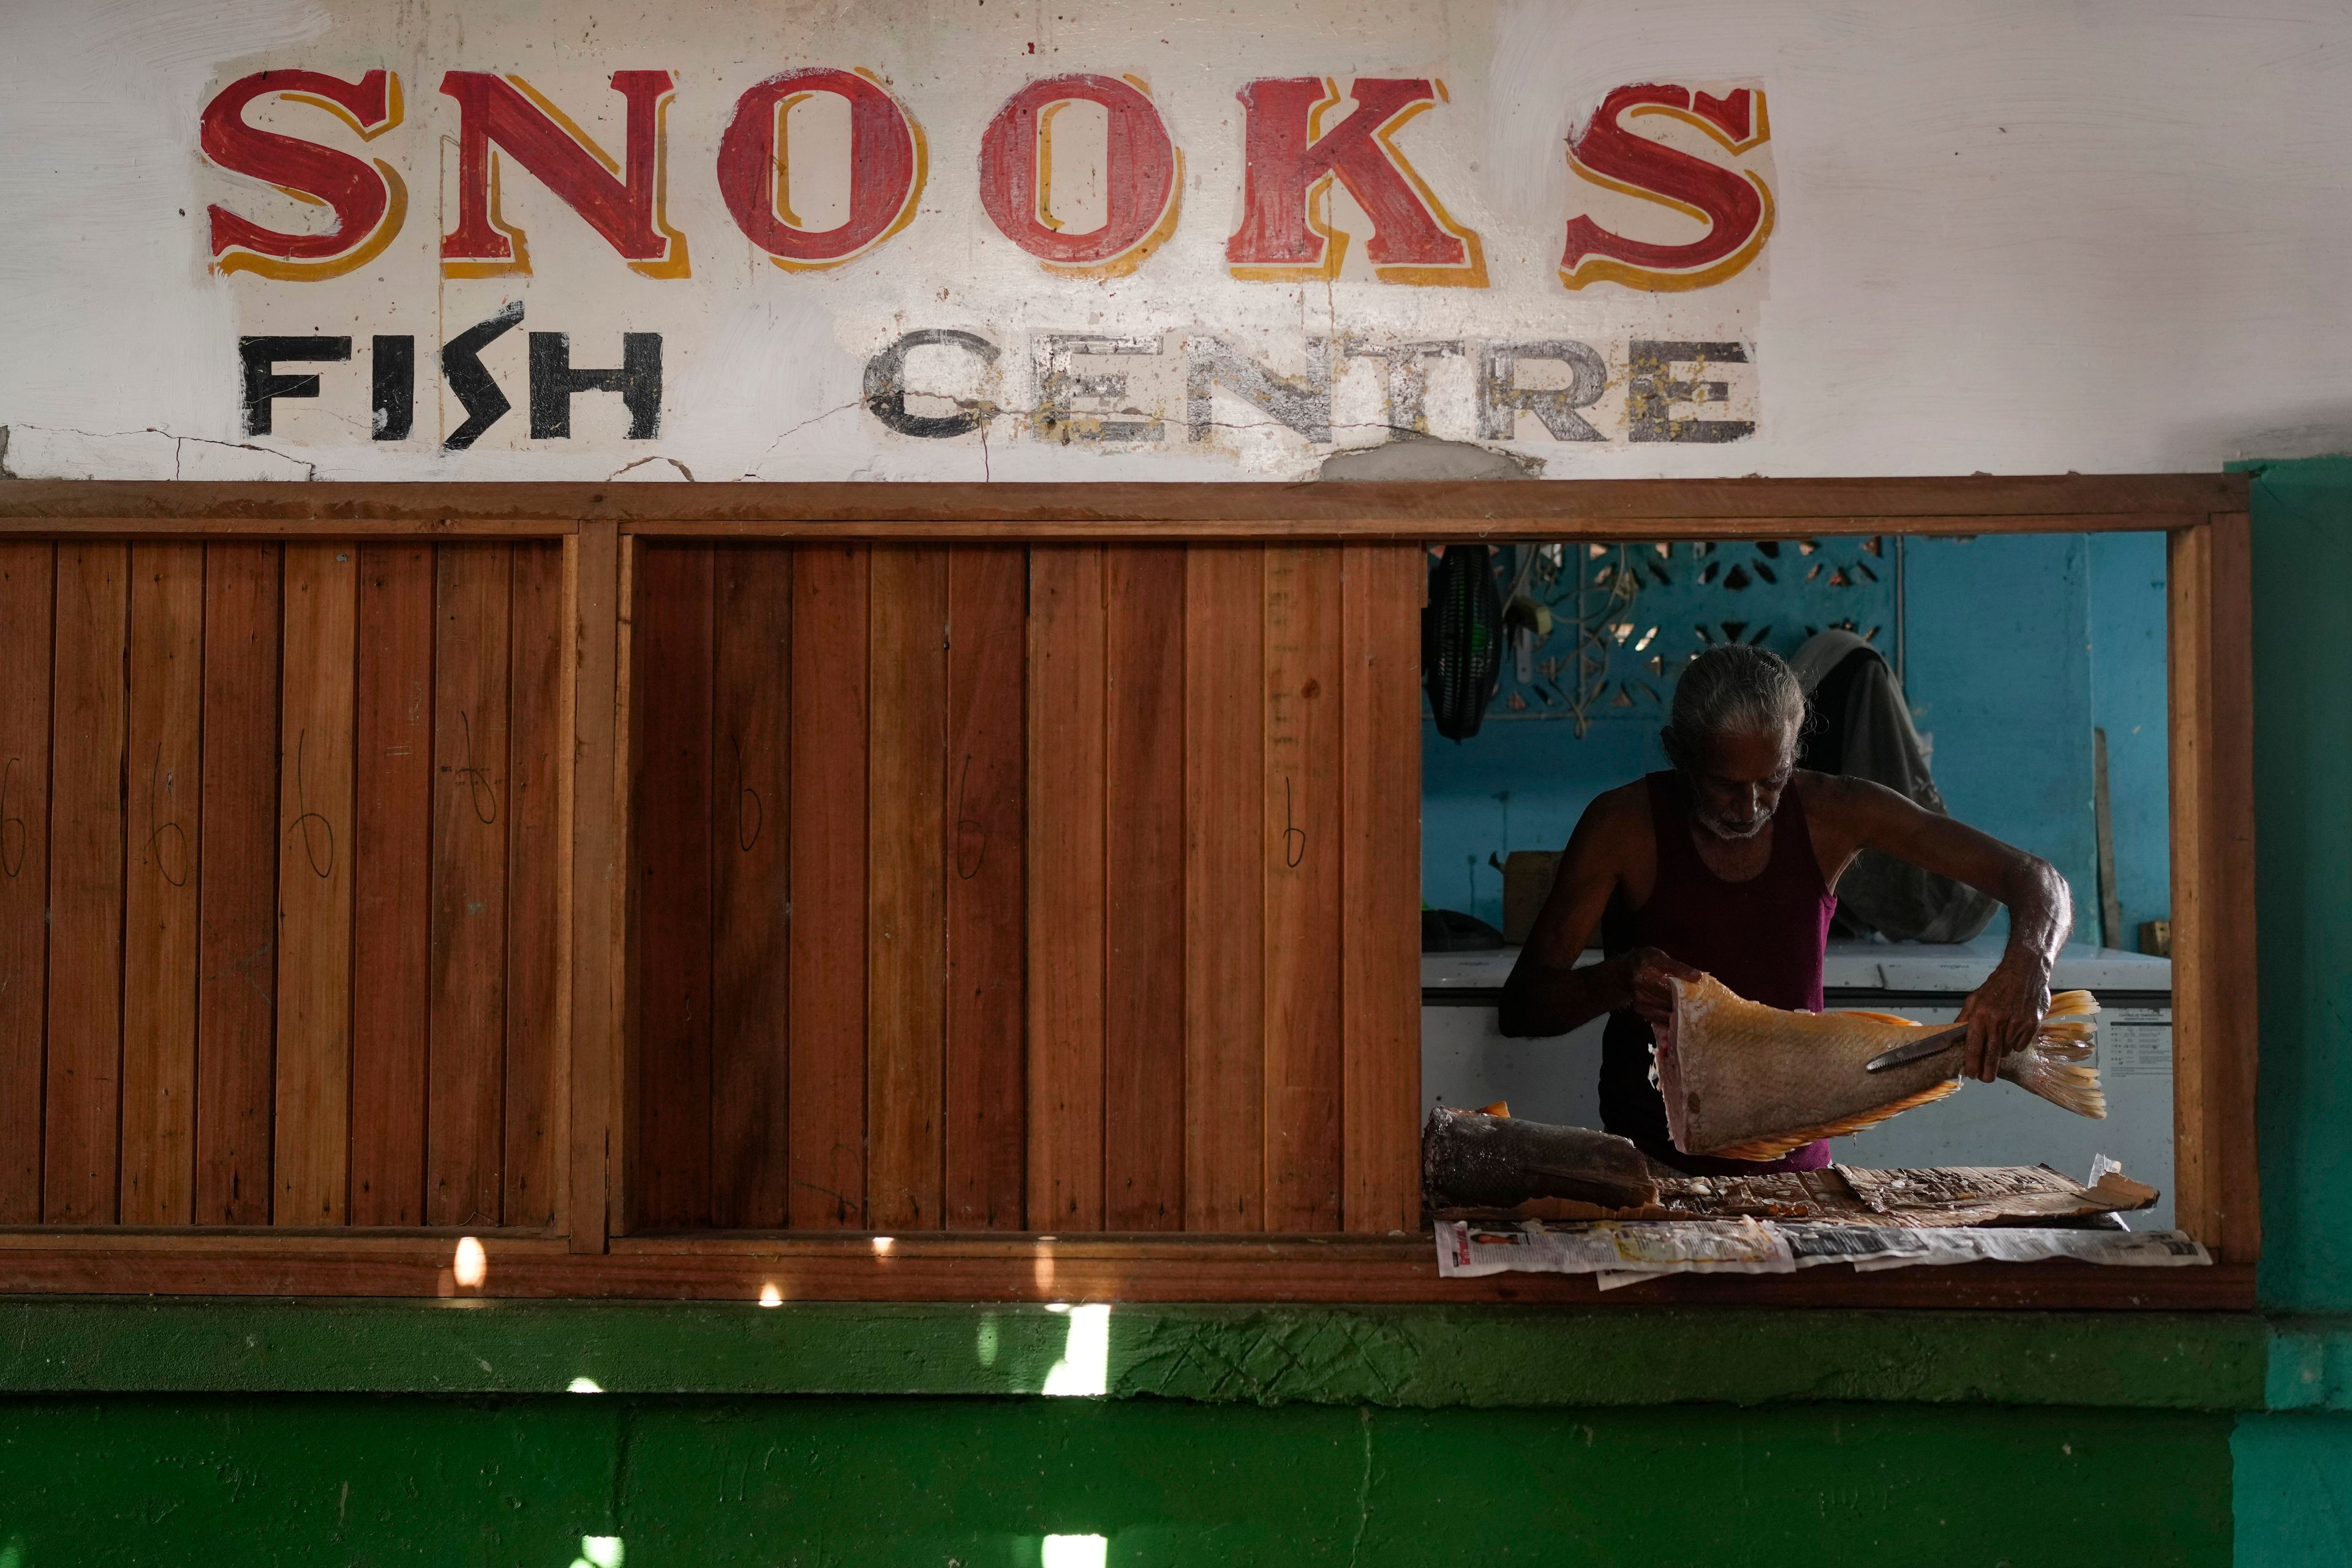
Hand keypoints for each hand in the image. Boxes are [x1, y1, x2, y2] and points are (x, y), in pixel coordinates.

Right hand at [1624, 947, 1703, 1026]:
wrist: (1623, 972)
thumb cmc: (1644, 962)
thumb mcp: (1659, 957)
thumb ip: (1679, 967)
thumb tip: (1699, 976)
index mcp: (1647, 973)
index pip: (1672, 986)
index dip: (1687, 991)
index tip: (1701, 992)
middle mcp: (1641, 989)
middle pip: (1670, 1001)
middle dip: (1686, 1003)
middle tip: (1700, 1004)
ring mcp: (1640, 1001)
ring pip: (1666, 1012)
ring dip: (1680, 1013)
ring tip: (1692, 1011)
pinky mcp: (1641, 1010)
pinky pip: (1660, 1019)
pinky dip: (1671, 1018)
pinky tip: (1679, 1016)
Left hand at [1957, 964, 2050, 1080]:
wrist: (2025, 972)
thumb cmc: (1997, 985)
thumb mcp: (1975, 998)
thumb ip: (1965, 1017)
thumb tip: (1954, 1033)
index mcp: (1981, 1015)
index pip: (1974, 1045)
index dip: (1972, 1062)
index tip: (1971, 1074)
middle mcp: (1998, 1021)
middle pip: (1992, 1054)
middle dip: (1988, 1070)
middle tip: (1985, 1079)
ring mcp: (2017, 1023)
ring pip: (2007, 1050)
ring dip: (2002, 1050)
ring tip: (2001, 1038)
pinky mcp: (2032, 1025)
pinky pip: (2021, 1044)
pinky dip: (2016, 1043)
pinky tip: (2014, 1030)